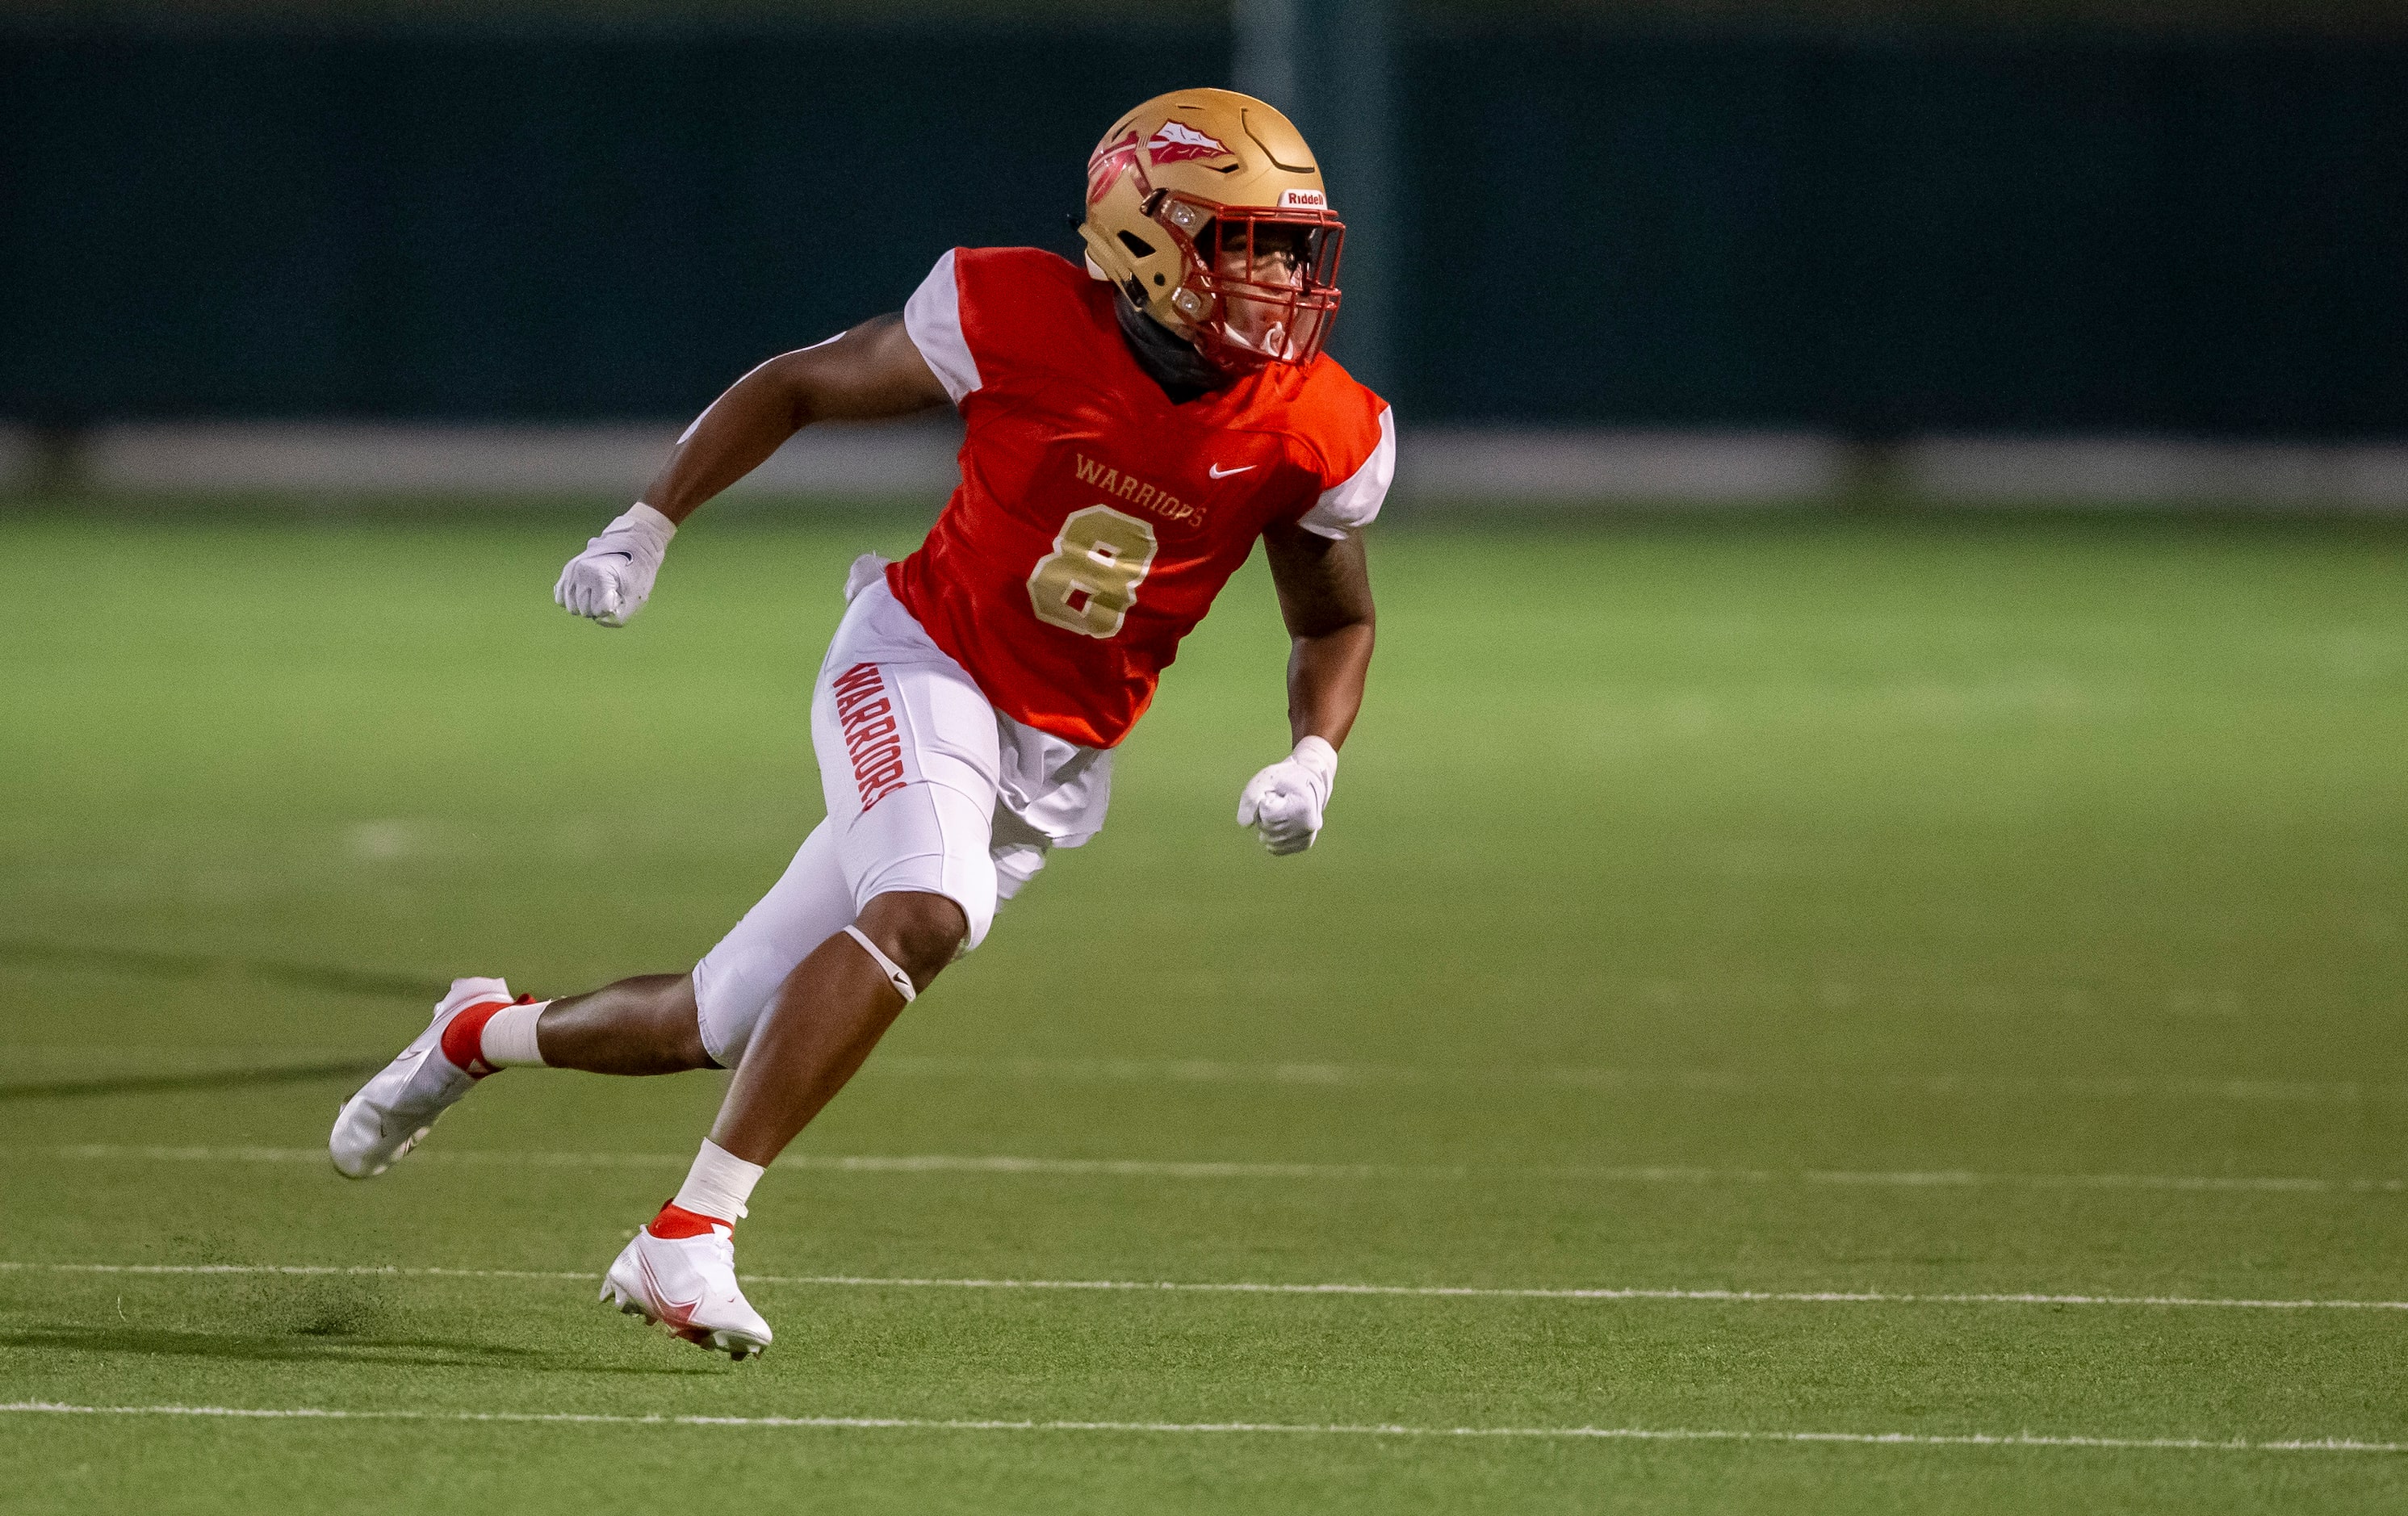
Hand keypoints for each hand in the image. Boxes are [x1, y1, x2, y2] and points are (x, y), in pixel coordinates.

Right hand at [554, 504, 676, 626]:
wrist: (634, 547)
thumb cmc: (637, 574)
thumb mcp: (635, 600)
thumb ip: (616, 618)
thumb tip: (596, 618)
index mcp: (598, 574)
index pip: (600, 611)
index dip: (613, 607)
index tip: (621, 592)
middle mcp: (580, 571)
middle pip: (585, 611)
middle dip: (599, 608)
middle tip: (613, 590)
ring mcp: (571, 571)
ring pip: (572, 608)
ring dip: (586, 605)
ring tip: (600, 591)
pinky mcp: (566, 573)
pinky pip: (562, 600)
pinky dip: (573, 601)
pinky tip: (587, 592)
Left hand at [1237, 737, 1337, 855]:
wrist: (1310, 780)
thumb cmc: (1286, 778)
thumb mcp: (1266, 778)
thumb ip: (1251, 798)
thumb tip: (1245, 824)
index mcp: (1302, 806)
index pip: (1266, 814)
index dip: (1264, 802)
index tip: (1276, 794)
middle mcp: (1309, 825)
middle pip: (1268, 829)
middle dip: (1264, 815)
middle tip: (1277, 802)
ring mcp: (1308, 836)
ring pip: (1270, 842)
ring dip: (1268, 827)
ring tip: (1280, 812)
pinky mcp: (1305, 844)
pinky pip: (1277, 849)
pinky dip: (1272, 837)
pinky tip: (1280, 824)